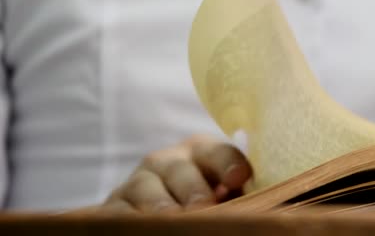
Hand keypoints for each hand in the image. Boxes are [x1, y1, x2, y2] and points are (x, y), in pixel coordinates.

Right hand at [101, 134, 251, 212]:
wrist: (165, 208)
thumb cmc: (207, 203)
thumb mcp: (224, 196)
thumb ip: (236, 197)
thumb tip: (255, 208)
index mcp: (202, 153)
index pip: (217, 152)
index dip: (228, 164)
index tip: (240, 177)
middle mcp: (168, 161)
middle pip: (180, 170)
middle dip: (192, 189)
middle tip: (203, 207)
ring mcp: (138, 181)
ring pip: (145, 188)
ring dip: (159, 205)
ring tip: (172, 218)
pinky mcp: (114, 203)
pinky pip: (117, 210)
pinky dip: (128, 218)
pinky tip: (143, 226)